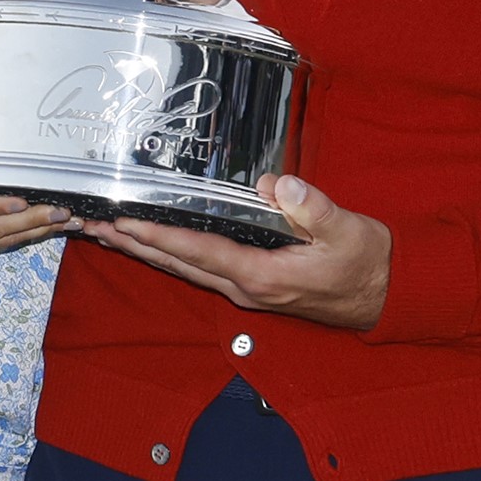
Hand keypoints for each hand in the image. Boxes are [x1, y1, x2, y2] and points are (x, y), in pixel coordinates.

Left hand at [88, 174, 392, 329]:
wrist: (386, 296)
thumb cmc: (367, 263)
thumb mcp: (346, 230)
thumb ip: (312, 208)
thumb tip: (278, 185)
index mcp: (263, 275)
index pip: (199, 252)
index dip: (159, 236)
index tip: (125, 223)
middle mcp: (245, 289)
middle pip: (178, 264)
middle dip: (136, 245)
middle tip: (95, 227)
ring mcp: (246, 291)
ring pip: (185, 269)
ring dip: (147, 251)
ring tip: (111, 234)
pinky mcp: (252, 286)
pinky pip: (201, 269)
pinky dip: (172, 254)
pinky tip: (156, 244)